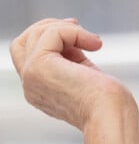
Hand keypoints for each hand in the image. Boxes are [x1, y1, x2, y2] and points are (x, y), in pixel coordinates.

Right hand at [10, 18, 135, 133]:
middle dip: (49, 26)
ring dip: (67, 28)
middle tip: (77, 26)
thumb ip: (70, 57)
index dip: (48, 38)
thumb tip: (70, 33)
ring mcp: (31, 76)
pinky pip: (51, 33)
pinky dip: (76, 32)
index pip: (26, 55)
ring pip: (35, 33)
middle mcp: (29, 85)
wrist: (112, 117)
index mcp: (38, 90)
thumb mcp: (84, 74)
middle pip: (22, 41)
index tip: (76, 33)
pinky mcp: (39, 67)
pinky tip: (95, 44)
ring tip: (92, 41)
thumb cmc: (110, 103)